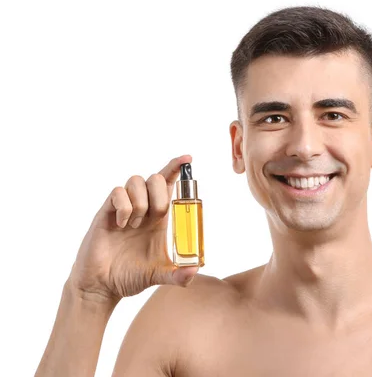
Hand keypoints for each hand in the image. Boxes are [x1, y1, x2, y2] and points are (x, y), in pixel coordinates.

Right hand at [67, 155, 197, 303]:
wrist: (102, 286)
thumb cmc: (130, 277)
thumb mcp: (160, 275)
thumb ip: (178, 275)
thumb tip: (195, 270)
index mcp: (159, 218)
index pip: (169, 185)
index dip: (177, 169)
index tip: (188, 159)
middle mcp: (143, 208)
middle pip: (155, 178)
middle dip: (160, 193)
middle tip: (157, 216)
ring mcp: (123, 208)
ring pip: (136, 181)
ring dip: (141, 202)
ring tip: (135, 225)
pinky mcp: (106, 212)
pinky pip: (117, 193)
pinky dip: (124, 207)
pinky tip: (121, 226)